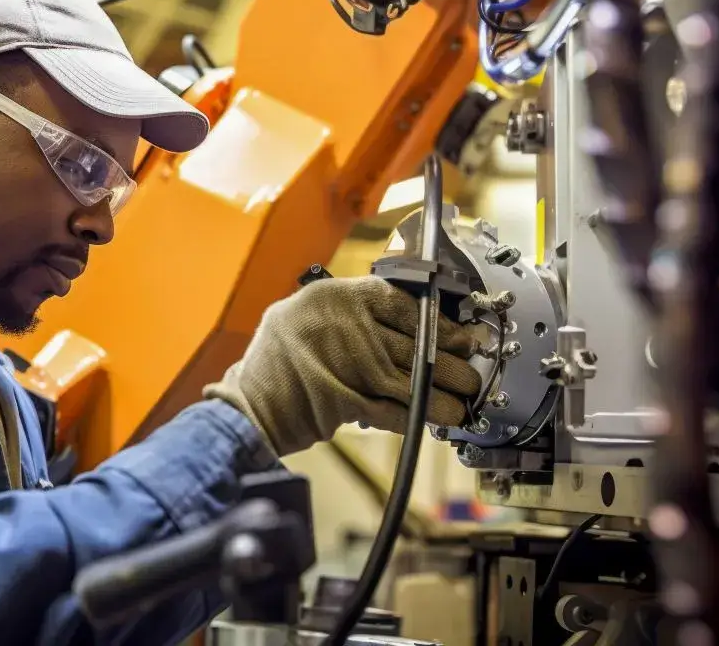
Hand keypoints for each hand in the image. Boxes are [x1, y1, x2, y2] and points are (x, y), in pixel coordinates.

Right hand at [203, 275, 481, 456]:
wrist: (248, 409)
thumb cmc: (272, 366)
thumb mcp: (299, 317)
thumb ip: (343, 316)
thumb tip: (396, 323)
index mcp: (332, 297)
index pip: (398, 300)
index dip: (435, 319)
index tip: (456, 333)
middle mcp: (344, 326)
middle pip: (414, 340)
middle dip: (449, 359)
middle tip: (470, 368)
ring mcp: (349, 363)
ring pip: (414, 376)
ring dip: (445, 392)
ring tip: (464, 400)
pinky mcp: (352, 400)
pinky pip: (399, 408)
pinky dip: (423, 416)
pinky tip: (440, 419)